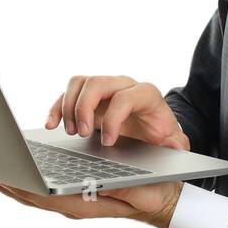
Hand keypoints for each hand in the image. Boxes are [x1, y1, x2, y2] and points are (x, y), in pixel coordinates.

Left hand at [0, 174, 181, 227]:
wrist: (165, 203)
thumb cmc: (151, 192)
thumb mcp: (134, 187)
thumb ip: (110, 187)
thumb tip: (84, 184)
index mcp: (82, 202)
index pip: (39, 195)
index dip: (14, 183)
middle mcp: (73, 203)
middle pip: (29, 194)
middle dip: (3, 182)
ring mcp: (73, 201)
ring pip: (34, 193)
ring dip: (11, 184)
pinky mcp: (76, 196)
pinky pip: (44, 192)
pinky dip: (25, 183)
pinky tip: (17, 175)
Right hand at [44, 75, 189, 150]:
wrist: (154, 132)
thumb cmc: (162, 136)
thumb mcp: (173, 143)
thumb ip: (176, 145)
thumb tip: (175, 145)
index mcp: (146, 95)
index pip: (125, 97)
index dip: (113, 119)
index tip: (108, 142)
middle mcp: (123, 85)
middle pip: (97, 82)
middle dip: (85, 108)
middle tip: (82, 134)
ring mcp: (104, 89)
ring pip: (79, 82)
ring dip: (69, 106)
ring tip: (71, 132)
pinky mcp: (88, 98)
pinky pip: (67, 93)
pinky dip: (57, 107)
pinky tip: (52, 125)